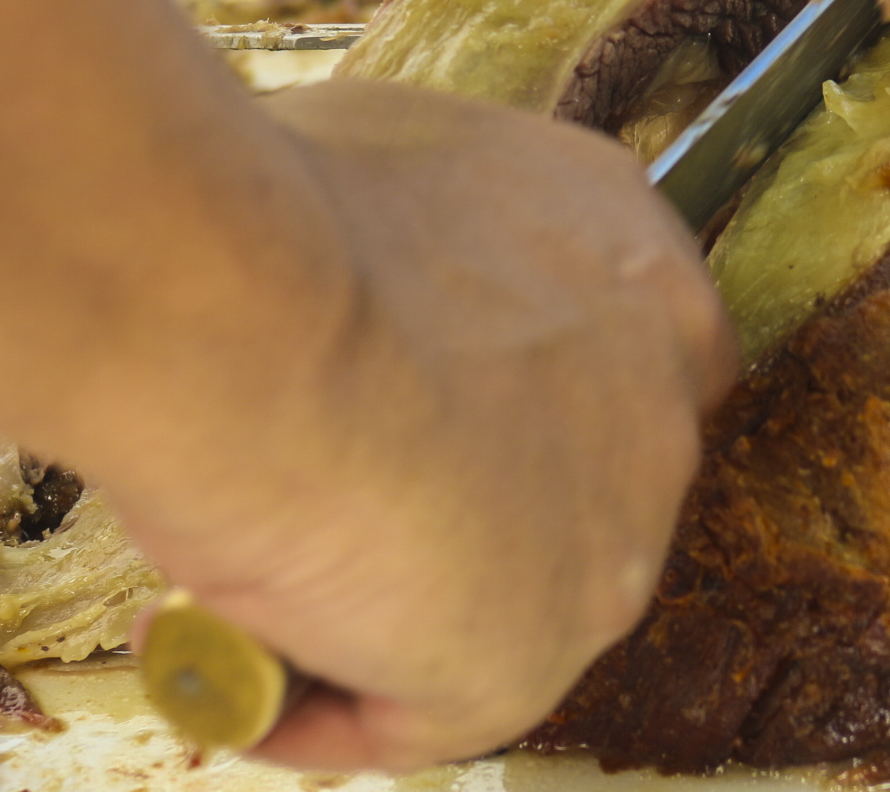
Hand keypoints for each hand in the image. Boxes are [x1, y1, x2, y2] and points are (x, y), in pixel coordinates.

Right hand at [105, 80, 736, 771]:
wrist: (247, 302)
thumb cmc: (281, 214)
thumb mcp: (396, 175)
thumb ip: (435, 250)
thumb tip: (362, 293)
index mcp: (636, 269)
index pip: (618, 363)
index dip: (512, 407)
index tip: (406, 419)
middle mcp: (658, 400)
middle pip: (568, 492)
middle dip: (453, 510)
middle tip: (320, 508)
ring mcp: (612, 535)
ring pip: (500, 608)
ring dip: (384, 615)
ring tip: (245, 589)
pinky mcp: (532, 650)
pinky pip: (423, 714)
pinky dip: (321, 708)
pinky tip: (230, 668)